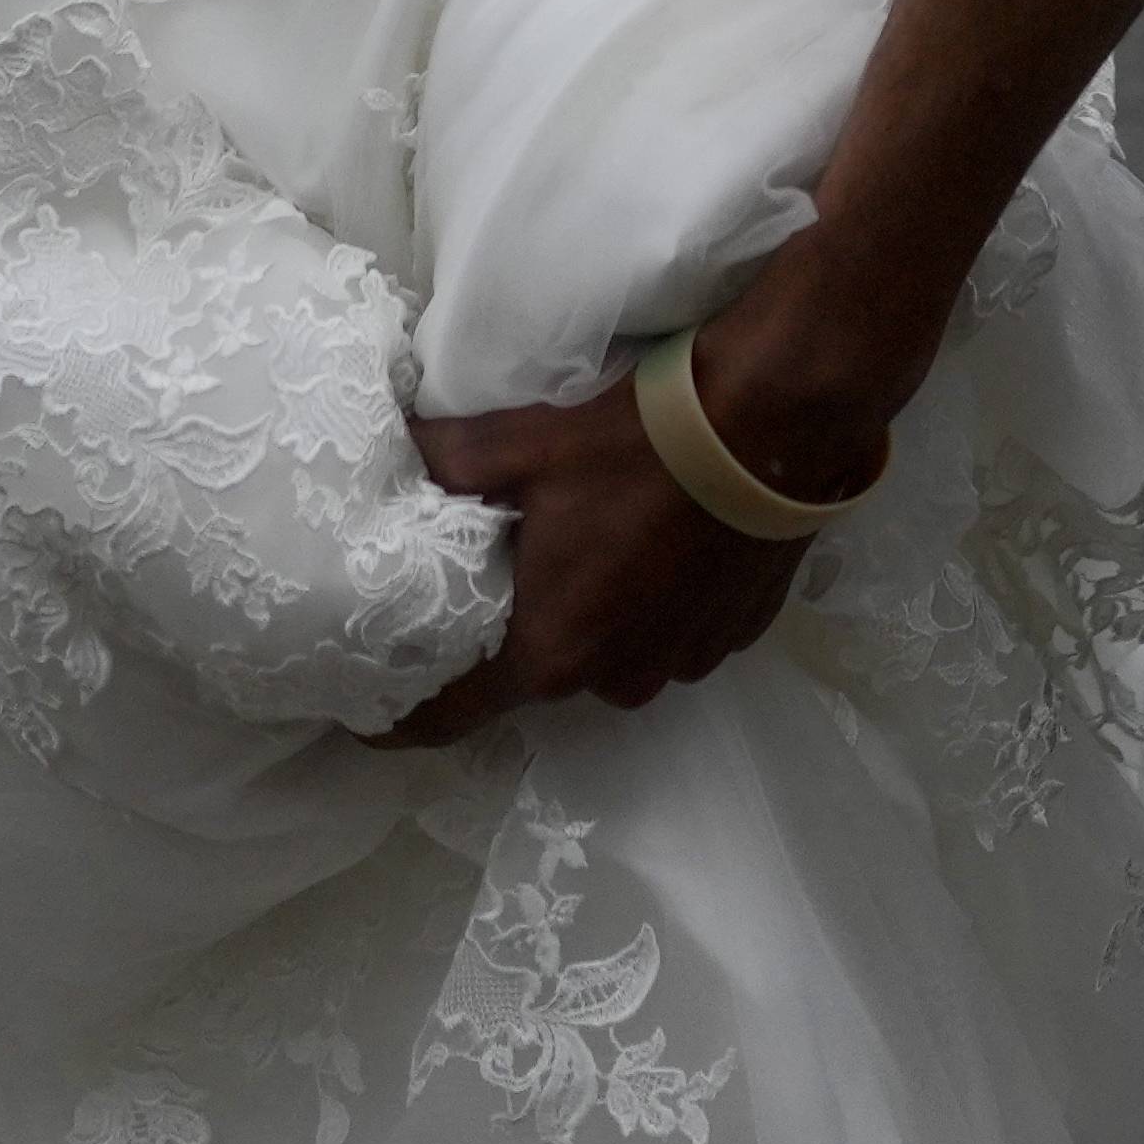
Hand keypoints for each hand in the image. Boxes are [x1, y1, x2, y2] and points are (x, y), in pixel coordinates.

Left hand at [373, 388, 797, 747]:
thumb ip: (447, 458)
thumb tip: (398, 447)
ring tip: (597, 545)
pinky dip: (657, 602)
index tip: (366, 721)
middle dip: (519, 630)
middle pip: (541, 671)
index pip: (454, 715)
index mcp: (552, 652)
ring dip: (597, 614)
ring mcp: (684, 662)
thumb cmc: (637, 443)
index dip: (403, 721)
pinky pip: (674, 633)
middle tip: (507, 569)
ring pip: (614, 652)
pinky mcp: (736, 636)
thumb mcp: (522, 442)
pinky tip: (661, 542)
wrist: (777, 423)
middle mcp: (617, 678)